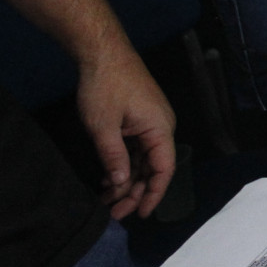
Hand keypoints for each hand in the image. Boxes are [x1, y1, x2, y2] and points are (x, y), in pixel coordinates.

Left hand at [75, 45, 176, 219]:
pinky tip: (108, 178)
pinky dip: (124, 164)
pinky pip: (136, 148)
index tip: (140, 214)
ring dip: (127, 180)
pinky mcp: (140, 118)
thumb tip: (122, 184)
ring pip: (143, 160)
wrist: (103, 53)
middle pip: (153, 167)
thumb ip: (114, 158)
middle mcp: (161, 127)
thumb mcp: (104, 127)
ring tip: (106, 200)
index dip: (154, 194)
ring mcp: (150, 122)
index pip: (164, 169)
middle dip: (135, 192)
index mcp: (160, 129)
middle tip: (114, 213)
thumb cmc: (106, 87)